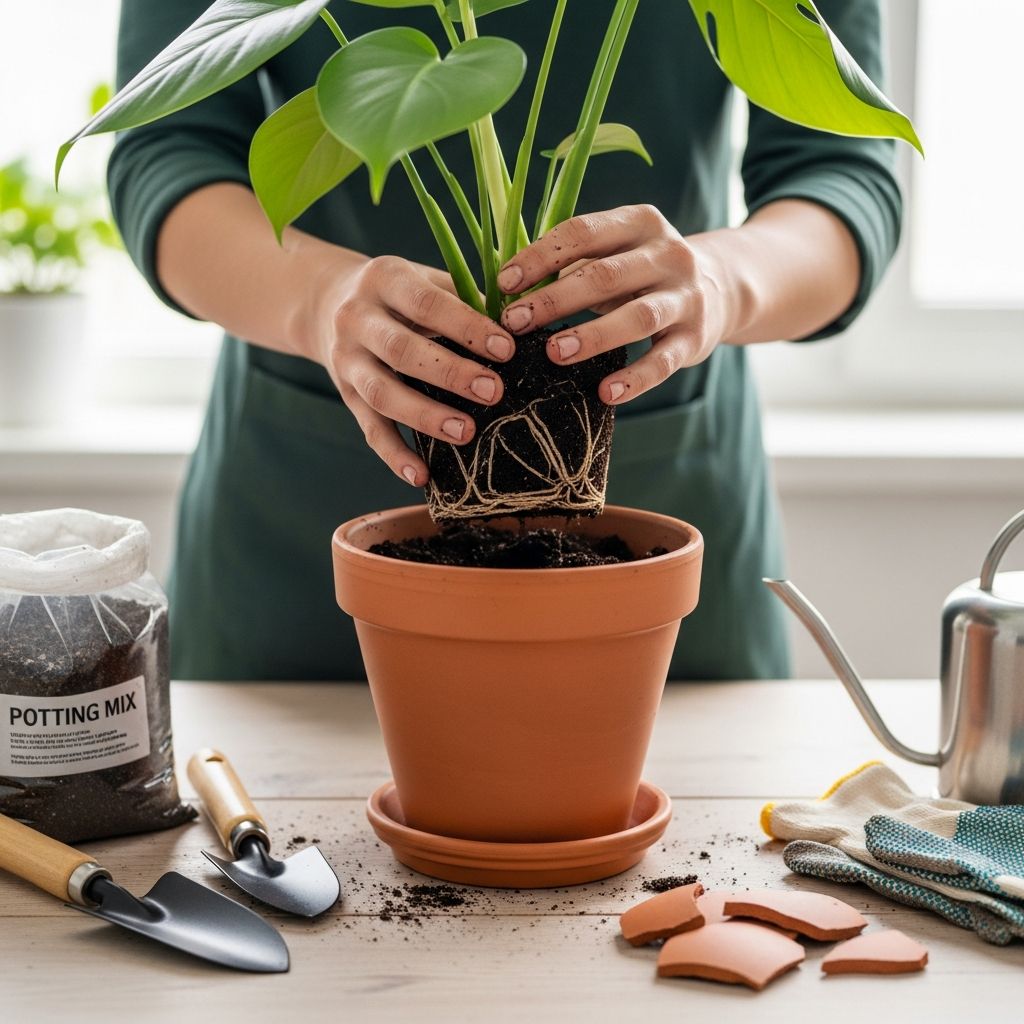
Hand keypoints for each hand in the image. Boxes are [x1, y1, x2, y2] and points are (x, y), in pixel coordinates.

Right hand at [313, 255, 514, 485]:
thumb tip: (521, 324)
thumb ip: (466, 299)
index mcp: (384, 279)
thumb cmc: (400, 294)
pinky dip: (394, 456)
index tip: (506, 349)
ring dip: (425, 416)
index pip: (426, 303)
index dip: (467, 327)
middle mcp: (357, 319)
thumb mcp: (425, 279)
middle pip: (401, 351)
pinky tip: (422, 476)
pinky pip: (369, 430)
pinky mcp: (346, 396)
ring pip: (382, 394)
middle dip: (450, 373)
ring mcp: (347, 361)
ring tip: (466, 432)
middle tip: (493, 392)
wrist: (327, 303)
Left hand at [497, 204, 729, 405]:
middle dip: (556, 299)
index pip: (583, 232)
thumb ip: (573, 262)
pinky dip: (634, 379)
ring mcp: (686, 297)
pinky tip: (605, 393)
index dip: (540, 257)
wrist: (720, 288)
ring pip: (638, 317)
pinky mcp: (696, 338)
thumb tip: (506, 286)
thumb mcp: (616, 252)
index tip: (503, 283)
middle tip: (514, 322)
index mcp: (640, 223)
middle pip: (605, 275)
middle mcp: (668, 255)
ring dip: (594, 335)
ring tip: (555, 352)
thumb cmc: (642, 272)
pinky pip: (663, 361)